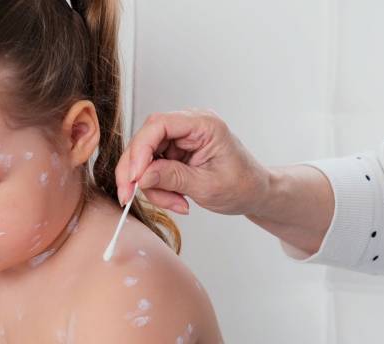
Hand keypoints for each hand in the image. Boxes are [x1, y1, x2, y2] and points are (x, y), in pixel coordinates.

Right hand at [116, 109, 270, 215]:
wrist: (255, 193)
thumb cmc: (242, 186)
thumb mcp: (208, 186)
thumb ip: (173, 178)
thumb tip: (140, 177)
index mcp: (203, 124)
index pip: (159, 124)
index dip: (141, 149)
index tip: (134, 177)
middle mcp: (189, 126)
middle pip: (145, 140)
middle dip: (135, 171)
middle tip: (128, 196)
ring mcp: (180, 139)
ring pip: (145, 157)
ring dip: (150, 185)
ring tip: (175, 203)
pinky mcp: (174, 152)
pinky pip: (152, 168)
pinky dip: (157, 187)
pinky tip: (176, 199)